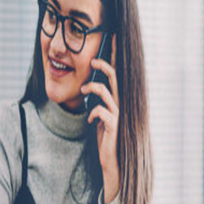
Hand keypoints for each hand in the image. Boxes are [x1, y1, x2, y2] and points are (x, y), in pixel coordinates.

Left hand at [81, 35, 119, 203]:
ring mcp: (118, 114)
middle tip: (92, 60)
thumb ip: (98, 104)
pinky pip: (101, 111)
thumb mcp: (100, 118)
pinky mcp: (113, 125)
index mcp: (117, 100)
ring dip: (92, 89)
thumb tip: (90, 91)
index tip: (109, 42)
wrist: (112, 161)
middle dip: (104, 65)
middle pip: (114, 77)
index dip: (113, 59)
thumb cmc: (106, 139)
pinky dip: (92, 113)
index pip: (116, 75)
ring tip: (83, 91)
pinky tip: (89, 121)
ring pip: (106, 92)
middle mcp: (120, 104)